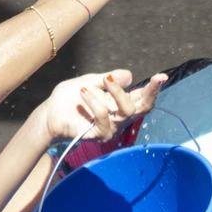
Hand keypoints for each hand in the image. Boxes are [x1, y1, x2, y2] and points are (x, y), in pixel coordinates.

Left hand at [43, 68, 169, 143]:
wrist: (50, 112)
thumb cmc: (70, 98)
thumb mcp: (90, 81)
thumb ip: (110, 78)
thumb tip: (129, 76)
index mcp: (120, 102)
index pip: (142, 97)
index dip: (153, 88)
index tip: (161, 77)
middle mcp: (119, 117)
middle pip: (143, 107)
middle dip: (148, 92)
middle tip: (148, 77)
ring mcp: (111, 128)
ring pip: (126, 111)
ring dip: (112, 93)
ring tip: (89, 86)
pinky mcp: (100, 135)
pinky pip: (104, 117)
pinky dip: (95, 102)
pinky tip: (83, 93)